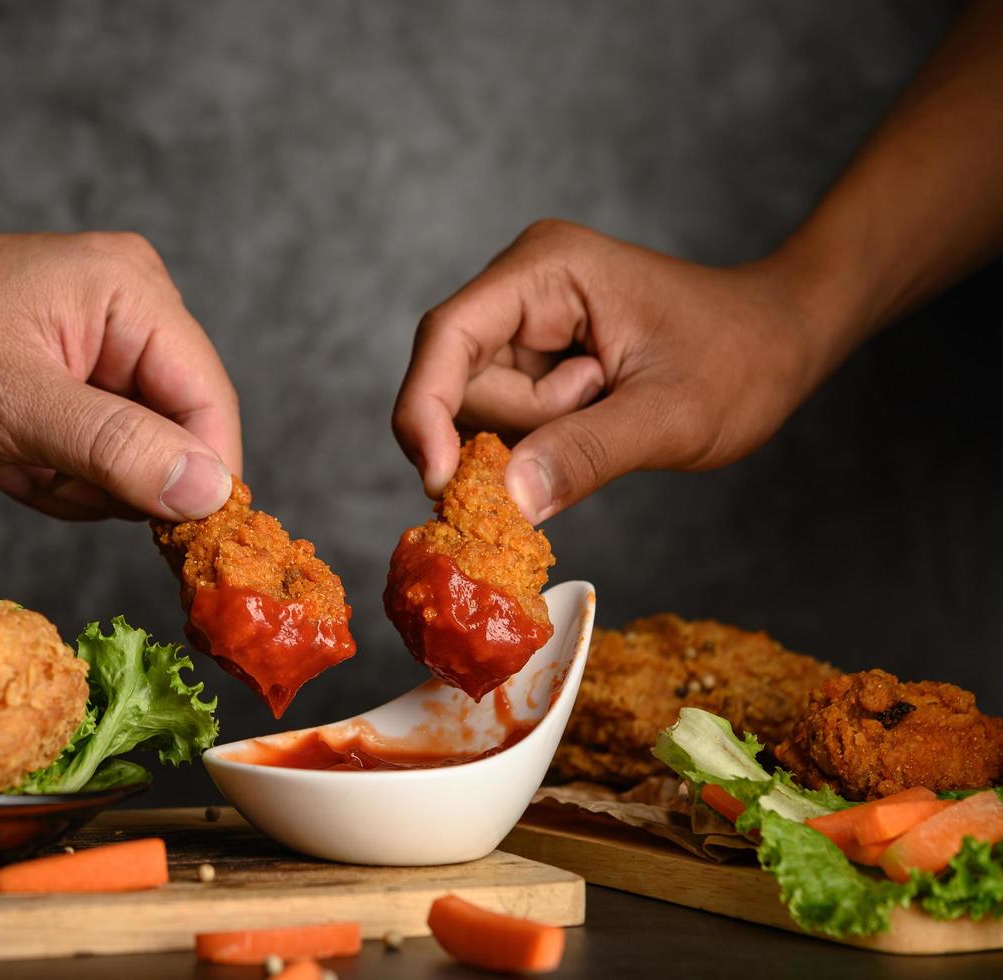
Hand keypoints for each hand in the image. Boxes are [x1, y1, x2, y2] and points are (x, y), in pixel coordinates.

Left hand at [0, 215, 239, 521]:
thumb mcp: (12, 403)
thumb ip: (118, 448)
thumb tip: (210, 493)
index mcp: (133, 294)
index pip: (210, 402)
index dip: (198, 478)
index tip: (165, 537)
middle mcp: (129, 314)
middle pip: (176, 436)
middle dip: (109, 477)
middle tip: (37, 466)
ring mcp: (99, 349)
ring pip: (134, 459)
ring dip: (70, 481)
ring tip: (6, 453)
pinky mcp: (68, 381)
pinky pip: (93, 458)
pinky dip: (49, 474)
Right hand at [392, 219, 827, 522]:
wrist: (781, 341)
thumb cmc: (741, 359)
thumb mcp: (671, 416)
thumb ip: (586, 454)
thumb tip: (507, 501)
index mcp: (545, 269)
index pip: (447, 336)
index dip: (426, 410)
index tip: (438, 481)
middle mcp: (519, 285)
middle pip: (459, 382)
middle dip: (520, 426)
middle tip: (603, 410)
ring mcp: (521, 322)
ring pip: (477, 410)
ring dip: (537, 436)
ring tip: (612, 407)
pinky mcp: (529, 357)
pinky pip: (502, 419)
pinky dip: (540, 441)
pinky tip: (597, 418)